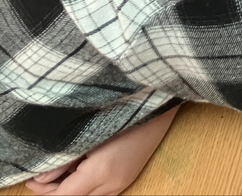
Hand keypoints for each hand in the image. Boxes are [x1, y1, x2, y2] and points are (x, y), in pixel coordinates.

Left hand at [26, 106, 178, 194]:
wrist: (158, 104)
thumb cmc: (121, 112)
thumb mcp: (87, 133)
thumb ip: (64, 159)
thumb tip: (41, 178)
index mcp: (101, 172)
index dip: (44, 192)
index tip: (33, 180)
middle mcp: (113, 184)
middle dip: (56, 192)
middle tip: (43, 176)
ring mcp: (123, 184)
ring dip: (72, 190)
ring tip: (63, 171)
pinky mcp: (128, 179)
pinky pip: (101, 193)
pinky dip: (86, 186)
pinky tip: (82, 170)